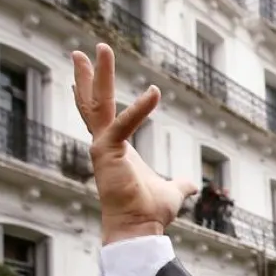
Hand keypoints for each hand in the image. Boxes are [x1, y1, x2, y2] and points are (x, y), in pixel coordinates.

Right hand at [72, 44, 197, 243]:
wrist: (140, 229)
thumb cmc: (150, 213)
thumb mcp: (172, 192)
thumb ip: (181, 184)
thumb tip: (192, 184)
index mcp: (116, 149)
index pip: (103, 116)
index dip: (96, 94)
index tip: (90, 73)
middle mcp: (104, 145)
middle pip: (93, 103)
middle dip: (90, 75)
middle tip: (83, 49)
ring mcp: (102, 146)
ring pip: (98, 102)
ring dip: (101, 74)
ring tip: (101, 46)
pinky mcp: (108, 151)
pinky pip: (125, 123)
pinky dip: (141, 108)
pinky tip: (155, 92)